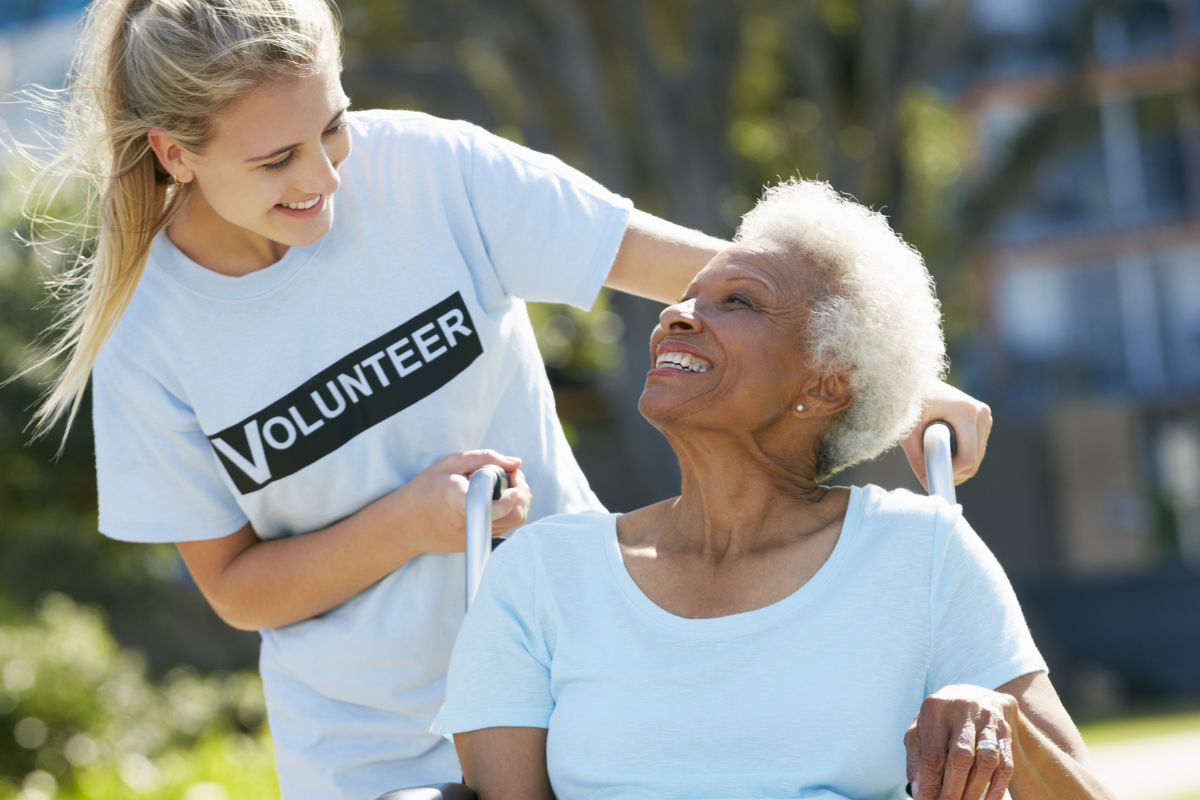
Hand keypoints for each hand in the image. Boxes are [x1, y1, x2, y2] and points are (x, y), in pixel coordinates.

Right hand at [374, 450, 532, 553]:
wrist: (404, 525)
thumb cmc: (426, 490)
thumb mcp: (449, 464)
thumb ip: (485, 458)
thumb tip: (516, 462)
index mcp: (456, 500)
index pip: (491, 505)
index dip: (512, 494)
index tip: (514, 478)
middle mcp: (466, 524)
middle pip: (513, 516)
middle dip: (523, 494)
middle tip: (515, 477)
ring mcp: (473, 538)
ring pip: (514, 524)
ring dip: (520, 502)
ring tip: (511, 485)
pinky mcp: (477, 544)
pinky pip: (506, 528)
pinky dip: (512, 512)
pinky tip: (503, 498)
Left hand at [901, 381, 992, 489]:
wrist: (916, 383)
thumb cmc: (909, 403)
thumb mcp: (908, 432)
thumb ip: (916, 459)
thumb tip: (926, 484)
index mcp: (965, 411)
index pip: (968, 456)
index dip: (951, 472)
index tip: (932, 476)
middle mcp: (980, 412)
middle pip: (975, 458)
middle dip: (954, 471)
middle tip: (930, 472)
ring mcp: (984, 416)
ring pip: (977, 456)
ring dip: (958, 465)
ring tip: (934, 458)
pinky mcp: (982, 420)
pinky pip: (976, 448)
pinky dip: (962, 456)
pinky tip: (943, 453)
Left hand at [905, 684, 1017, 799]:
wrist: (975, 694)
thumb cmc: (940, 719)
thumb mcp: (921, 729)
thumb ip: (917, 758)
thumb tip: (919, 791)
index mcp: (935, 708)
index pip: (933, 752)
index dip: (930, 782)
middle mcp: (963, 710)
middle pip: (961, 756)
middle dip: (953, 788)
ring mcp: (987, 719)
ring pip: (986, 760)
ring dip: (975, 790)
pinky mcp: (1005, 731)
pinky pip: (1006, 764)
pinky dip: (997, 787)